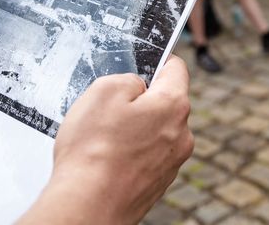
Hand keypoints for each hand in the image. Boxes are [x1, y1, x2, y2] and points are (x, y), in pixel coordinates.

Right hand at [21, 58, 193, 224]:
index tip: (143, 63)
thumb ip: (128, 78)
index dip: (157, 61)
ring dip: (134, 131)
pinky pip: (146, 157)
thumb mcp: (104, 90)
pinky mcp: (157, 184)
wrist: (87, 208)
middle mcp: (181, 134)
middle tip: (110, 109)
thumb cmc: (93, 152)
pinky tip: (106, 161)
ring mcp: (171, 163)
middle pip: (164, 103)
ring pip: (154, 132)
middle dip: (140, 101)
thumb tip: (136, 86)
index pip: (176, 68)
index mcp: (174, 105)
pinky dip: (130, 155)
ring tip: (103, 140)